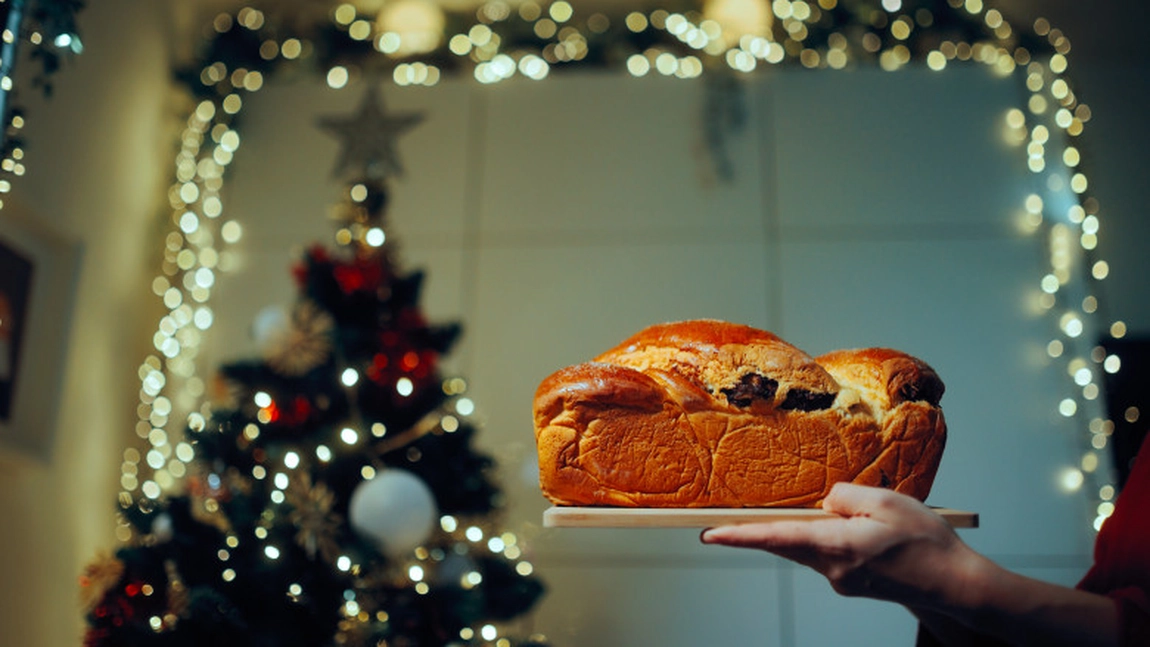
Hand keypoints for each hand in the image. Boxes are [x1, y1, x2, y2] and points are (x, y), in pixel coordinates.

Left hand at [700, 482, 975, 607]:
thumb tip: (823, 502)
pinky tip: (855, 529)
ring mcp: (841, 579)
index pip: (777, 538)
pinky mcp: (851, 582)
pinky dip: (828, 538)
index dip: (740, 535)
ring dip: (803, 530)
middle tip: (720, 524)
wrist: (954, 585)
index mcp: (837, 546)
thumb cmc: (926, 542)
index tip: (711, 534)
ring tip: (832, 513)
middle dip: (757, 532)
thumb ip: (846, 496)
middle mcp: (833, 568)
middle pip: (785, 543)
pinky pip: (827, 553)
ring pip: (808, 547)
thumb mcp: (886, 502)